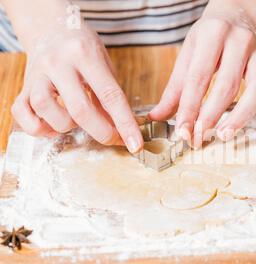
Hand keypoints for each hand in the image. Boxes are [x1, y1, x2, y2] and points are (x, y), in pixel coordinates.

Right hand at [11, 24, 142, 152]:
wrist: (51, 28)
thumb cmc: (83, 49)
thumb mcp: (105, 65)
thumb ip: (111, 97)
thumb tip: (123, 131)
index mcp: (85, 55)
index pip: (110, 95)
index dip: (125, 123)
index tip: (135, 144)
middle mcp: (58, 63)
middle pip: (79, 109)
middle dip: (101, 132)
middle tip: (113, 138)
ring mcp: (37, 74)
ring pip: (46, 109)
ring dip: (65, 126)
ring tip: (76, 121)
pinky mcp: (23, 85)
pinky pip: (21, 113)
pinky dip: (37, 127)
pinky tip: (52, 125)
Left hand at [148, 0, 255, 148]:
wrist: (237, 10)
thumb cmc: (209, 35)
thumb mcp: (188, 52)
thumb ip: (174, 88)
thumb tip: (156, 117)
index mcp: (211, 35)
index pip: (198, 77)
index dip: (189, 107)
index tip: (182, 131)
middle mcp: (238, 42)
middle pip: (227, 84)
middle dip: (212, 115)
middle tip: (200, 137)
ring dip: (243, 113)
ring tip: (226, 134)